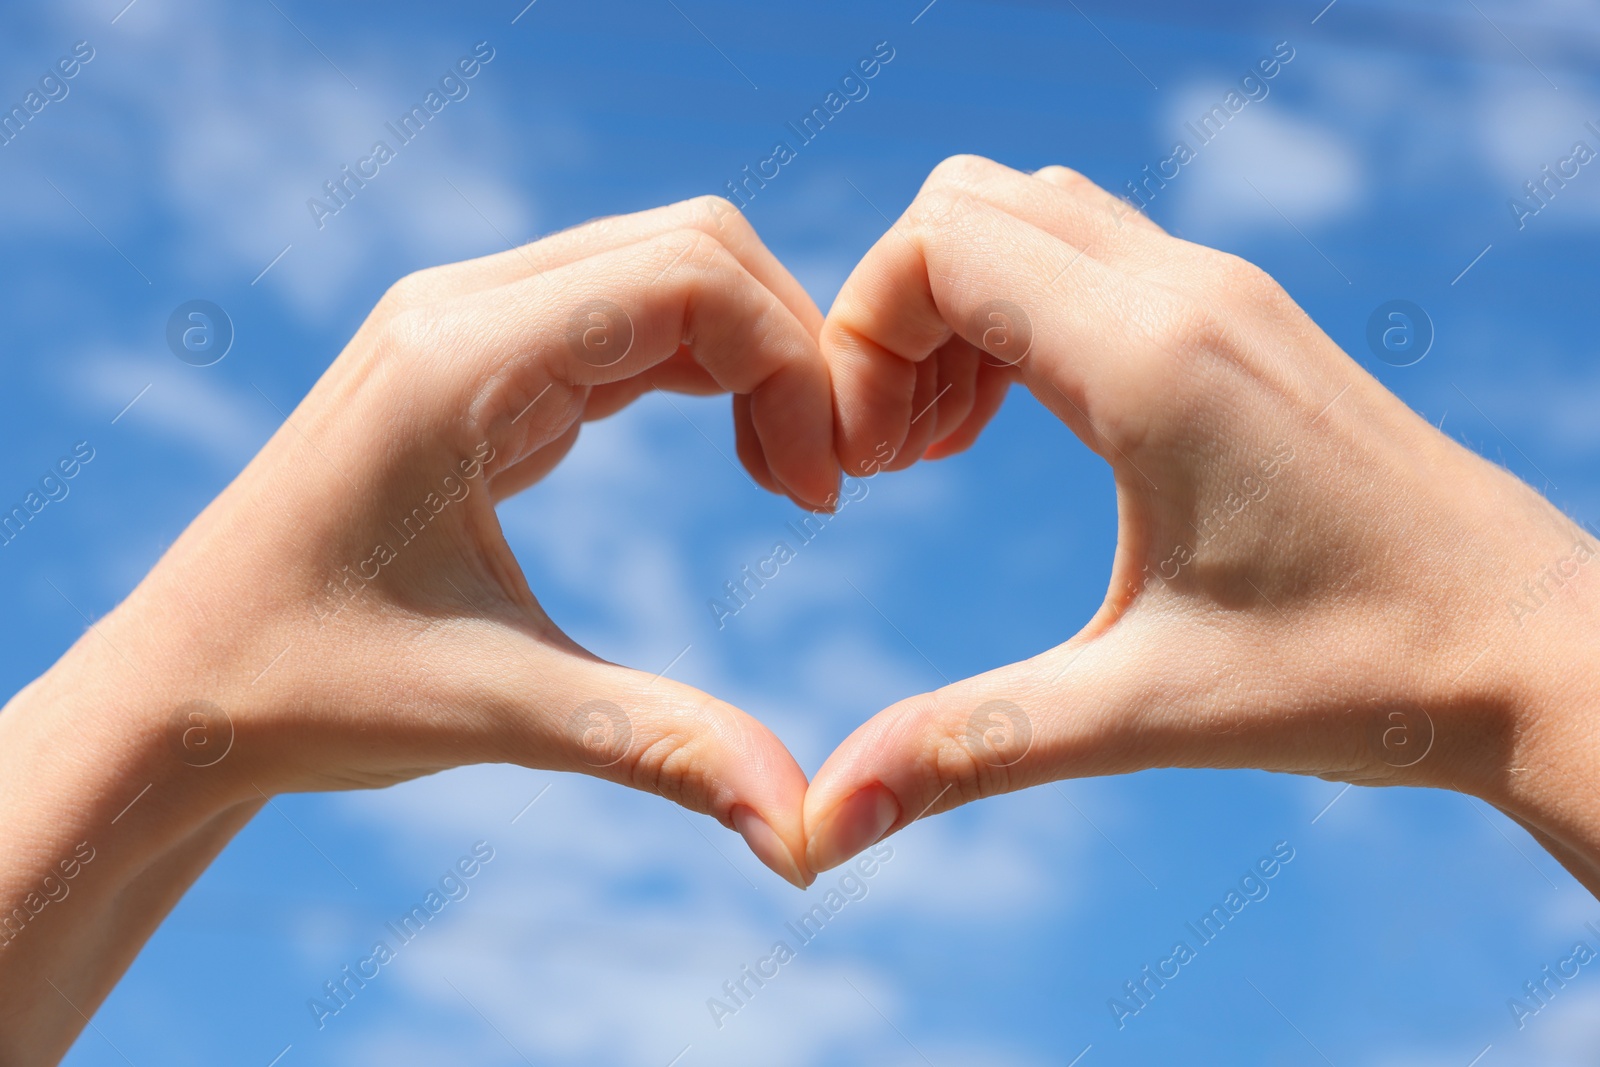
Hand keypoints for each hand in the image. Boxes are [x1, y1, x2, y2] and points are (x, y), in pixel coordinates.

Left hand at [0, 196, 835, 1061]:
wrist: (182, 689)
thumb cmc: (307, 692)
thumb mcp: (497, 710)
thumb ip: (663, 746)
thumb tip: (803, 837)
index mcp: (457, 360)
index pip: (687, 276)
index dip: (791, 367)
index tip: (820, 495)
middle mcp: (460, 307)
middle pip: (693, 244)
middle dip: (791, 347)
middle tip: (824, 481)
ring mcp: (464, 323)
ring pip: (666, 267)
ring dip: (756, 355)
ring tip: (792, 476)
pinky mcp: (477, 360)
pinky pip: (626, 317)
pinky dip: (709, 369)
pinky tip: (742, 457)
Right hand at [802, 155, 1599, 894]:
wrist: (1538, 649)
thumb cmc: (1361, 675)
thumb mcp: (1142, 712)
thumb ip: (966, 748)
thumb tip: (825, 827)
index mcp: (1152, 360)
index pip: (938, 244)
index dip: (859, 339)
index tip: (867, 467)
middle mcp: (1189, 291)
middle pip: (966, 207)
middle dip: (891, 319)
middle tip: (898, 458)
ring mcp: (1225, 292)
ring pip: (1029, 216)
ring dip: (956, 311)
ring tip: (948, 448)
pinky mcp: (1245, 318)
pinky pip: (1089, 254)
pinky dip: (1019, 312)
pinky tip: (1026, 429)